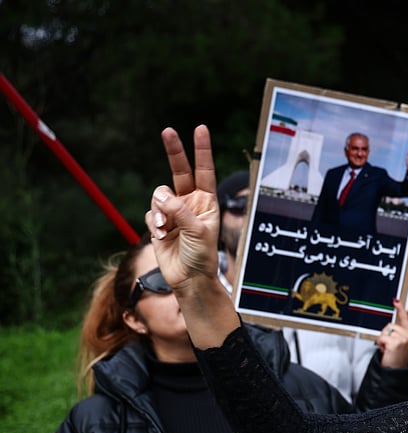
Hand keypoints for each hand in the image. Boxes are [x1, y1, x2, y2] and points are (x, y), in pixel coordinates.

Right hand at [146, 126, 219, 291]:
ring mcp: (173, 211)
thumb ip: (181, 212)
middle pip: (180, 171)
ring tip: (167, 230)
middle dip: (174, 151)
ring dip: (161, 210)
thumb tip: (162, 195)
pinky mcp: (159, 222)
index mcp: (207, 202)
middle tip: (168, 131)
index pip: (204, 170)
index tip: (200, 129)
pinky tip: (162, 236)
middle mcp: (190, 202)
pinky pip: (150, 213)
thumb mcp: (198, 233)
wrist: (188, 279)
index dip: (202, 150)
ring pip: (159, 195)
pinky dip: (154, 223)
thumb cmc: (201, 256)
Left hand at [377, 298, 407, 367]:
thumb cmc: (397, 359)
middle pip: (391, 325)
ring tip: (387, 349)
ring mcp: (403, 339)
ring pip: (386, 331)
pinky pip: (382, 337)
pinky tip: (385, 350)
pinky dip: (380, 344)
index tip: (396, 301)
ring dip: (382, 340)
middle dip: (385, 334)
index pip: (406, 319)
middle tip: (388, 346)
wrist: (396, 371)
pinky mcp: (396, 343)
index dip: (401, 309)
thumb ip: (398, 334)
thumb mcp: (401, 344)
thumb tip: (390, 327)